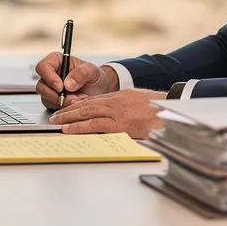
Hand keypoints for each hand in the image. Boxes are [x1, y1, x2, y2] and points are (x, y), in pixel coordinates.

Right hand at [34, 52, 119, 110]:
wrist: (100, 90)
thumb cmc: (95, 77)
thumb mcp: (93, 71)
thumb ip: (82, 73)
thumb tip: (68, 83)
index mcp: (57, 61)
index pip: (43, 67)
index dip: (49, 77)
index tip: (60, 86)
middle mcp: (51, 74)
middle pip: (41, 85)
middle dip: (56, 95)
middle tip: (72, 98)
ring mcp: (51, 89)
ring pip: (45, 98)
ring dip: (62, 102)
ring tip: (78, 100)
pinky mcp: (53, 101)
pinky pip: (51, 106)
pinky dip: (63, 108)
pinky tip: (74, 104)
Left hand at [48, 89, 166, 138]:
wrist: (170, 113)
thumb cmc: (159, 110)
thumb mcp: (139, 103)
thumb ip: (126, 107)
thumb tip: (118, 116)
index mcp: (120, 97)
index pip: (94, 100)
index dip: (79, 105)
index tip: (68, 110)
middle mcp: (115, 102)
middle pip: (87, 104)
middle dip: (69, 110)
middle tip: (56, 116)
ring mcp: (116, 112)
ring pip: (87, 112)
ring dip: (69, 117)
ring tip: (56, 122)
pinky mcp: (119, 124)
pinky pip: (95, 124)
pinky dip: (80, 126)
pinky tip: (69, 128)